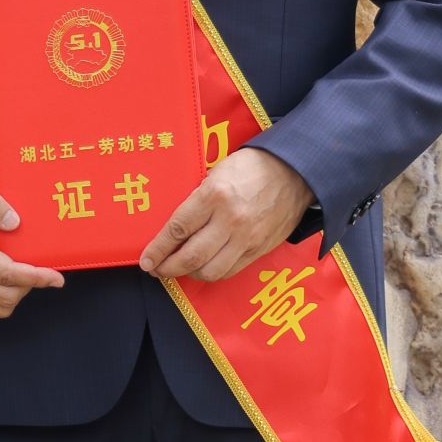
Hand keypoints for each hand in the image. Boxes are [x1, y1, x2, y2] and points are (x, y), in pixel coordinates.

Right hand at [0, 177, 65, 319]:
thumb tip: (15, 222)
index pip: (5, 274)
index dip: (34, 277)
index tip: (55, 277)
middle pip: (5, 296)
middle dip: (30, 286)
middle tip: (45, 272)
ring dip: (18, 293)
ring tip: (27, 274)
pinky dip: (4, 297)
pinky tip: (11, 279)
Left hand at [139, 147, 312, 284]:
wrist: (295, 172)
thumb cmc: (251, 167)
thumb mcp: (217, 171)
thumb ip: (198, 199)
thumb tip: (175, 226)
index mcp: (214, 195)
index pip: (178, 229)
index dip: (158, 249)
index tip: (146, 260)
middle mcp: (230, 220)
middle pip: (191, 256)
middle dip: (168, 267)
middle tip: (157, 269)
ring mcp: (246, 238)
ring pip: (211, 270)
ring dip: (189, 274)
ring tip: (179, 269)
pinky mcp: (259, 249)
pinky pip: (230, 271)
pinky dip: (212, 273)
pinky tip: (203, 267)